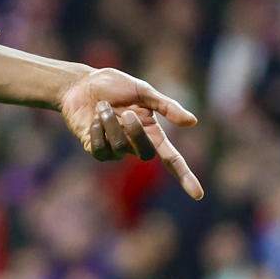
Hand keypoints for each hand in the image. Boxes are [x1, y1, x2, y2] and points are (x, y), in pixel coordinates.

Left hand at [58, 67, 203, 198]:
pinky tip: (93, 118)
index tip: (198, 195)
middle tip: (128, 112)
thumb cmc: (114, 86)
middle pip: (146, 154)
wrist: (81, 83)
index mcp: (152, 131)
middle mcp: (135, 143)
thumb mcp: (143, 91)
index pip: (172, 159)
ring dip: (111, 123)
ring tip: (102, 106)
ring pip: (120, 148)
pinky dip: (97, 130)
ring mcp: (115, 149)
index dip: (185, 176)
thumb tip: (192, 122)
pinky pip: (101, 149)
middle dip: (136, 133)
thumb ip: (166, 106)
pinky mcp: (95, 149)